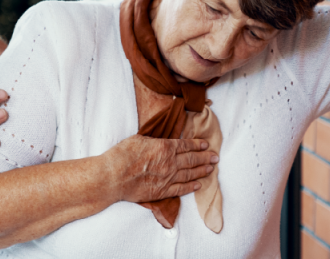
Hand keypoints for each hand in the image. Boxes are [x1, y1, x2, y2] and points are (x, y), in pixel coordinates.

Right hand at [102, 135, 217, 203]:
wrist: (113, 176)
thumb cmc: (122, 155)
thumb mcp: (139, 139)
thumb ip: (154, 140)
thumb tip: (161, 140)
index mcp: (164, 147)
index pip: (186, 145)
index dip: (198, 145)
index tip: (207, 145)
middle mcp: (169, 162)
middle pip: (192, 160)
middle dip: (205, 158)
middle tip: (216, 157)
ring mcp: (167, 178)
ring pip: (189, 174)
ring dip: (202, 171)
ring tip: (211, 168)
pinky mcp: (162, 191)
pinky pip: (181, 189)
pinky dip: (191, 187)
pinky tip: (198, 184)